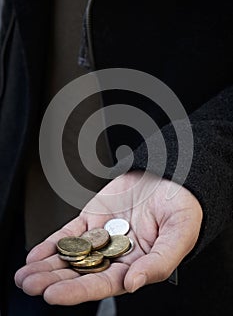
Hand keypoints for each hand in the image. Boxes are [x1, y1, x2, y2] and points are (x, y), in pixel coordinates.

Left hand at [15, 171, 202, 304]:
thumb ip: (159, 262)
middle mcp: (117, 256)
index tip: (54, 295)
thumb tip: (132, 284)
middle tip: (30, 285)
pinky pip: (71, 233)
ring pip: (72, 256)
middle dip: (54, 280)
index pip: (105, 284)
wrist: (171, 176)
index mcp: (137, 265)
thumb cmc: (181, 207)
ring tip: (25, 275)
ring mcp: (102, 237)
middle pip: (82, 273)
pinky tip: (37, 254)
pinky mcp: (93, 218)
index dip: (79, 291)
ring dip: (48, 265)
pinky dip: (53, 244)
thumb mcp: (179, 234)